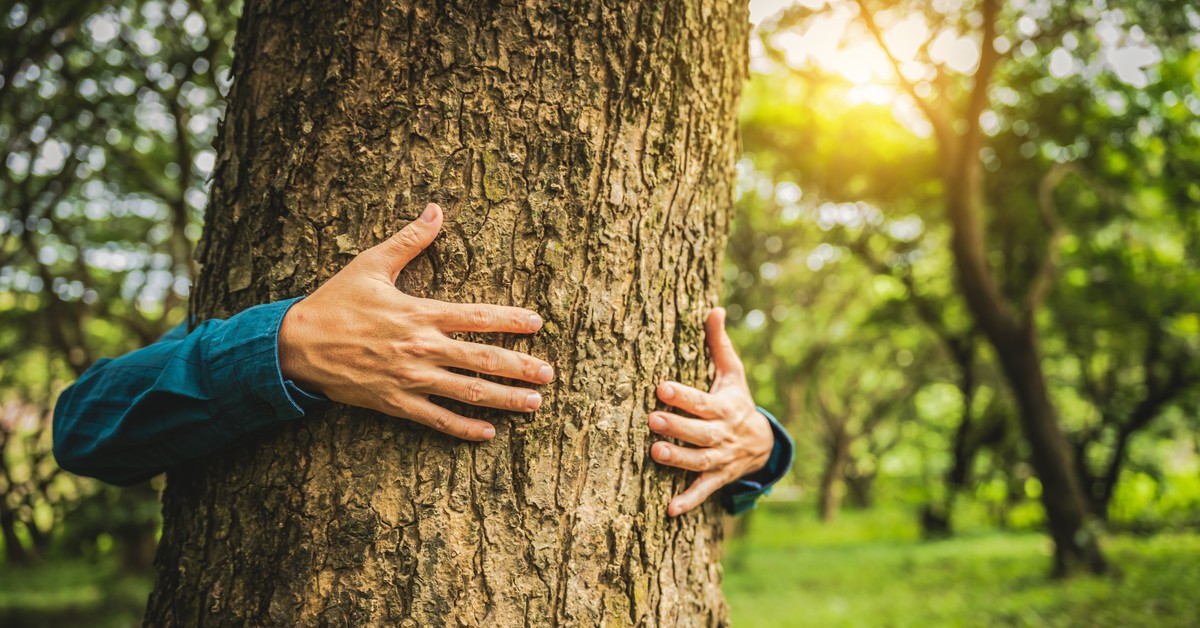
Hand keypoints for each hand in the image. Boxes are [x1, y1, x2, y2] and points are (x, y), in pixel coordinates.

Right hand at [279, 203, 553, 440]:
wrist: (296, 345)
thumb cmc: (335, 302)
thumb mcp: (371, 264)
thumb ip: (409, 240)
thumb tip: (435, 210)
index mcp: (420, 313)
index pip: (478, 317)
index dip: (511, 321)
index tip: (537, 323)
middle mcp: (422, 348)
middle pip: (483, 360)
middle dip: (520, 367)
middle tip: (548, 375)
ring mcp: (410, 379)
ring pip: (468, 392)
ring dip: (504, 399)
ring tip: (533, 404)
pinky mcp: (395, 403)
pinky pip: (436, 419)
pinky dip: (463, 428)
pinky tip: (488, 433)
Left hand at [649, 308, 772, 515]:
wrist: (763, 444)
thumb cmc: (737, 400)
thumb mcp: (733, 373)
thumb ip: (719, 344)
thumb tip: (715, 308)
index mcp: (724, 407)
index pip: (702, 401)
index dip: (683, 395)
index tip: (661, 387)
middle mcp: (723, 434)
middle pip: (700, 432)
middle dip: (677, 425)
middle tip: (651, 419)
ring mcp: (721, 459)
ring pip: (700, 461)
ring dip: (679, 459)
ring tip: (655, 453)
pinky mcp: (718, 478)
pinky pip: (704, 491)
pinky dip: (689, 501)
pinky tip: (670, 510)